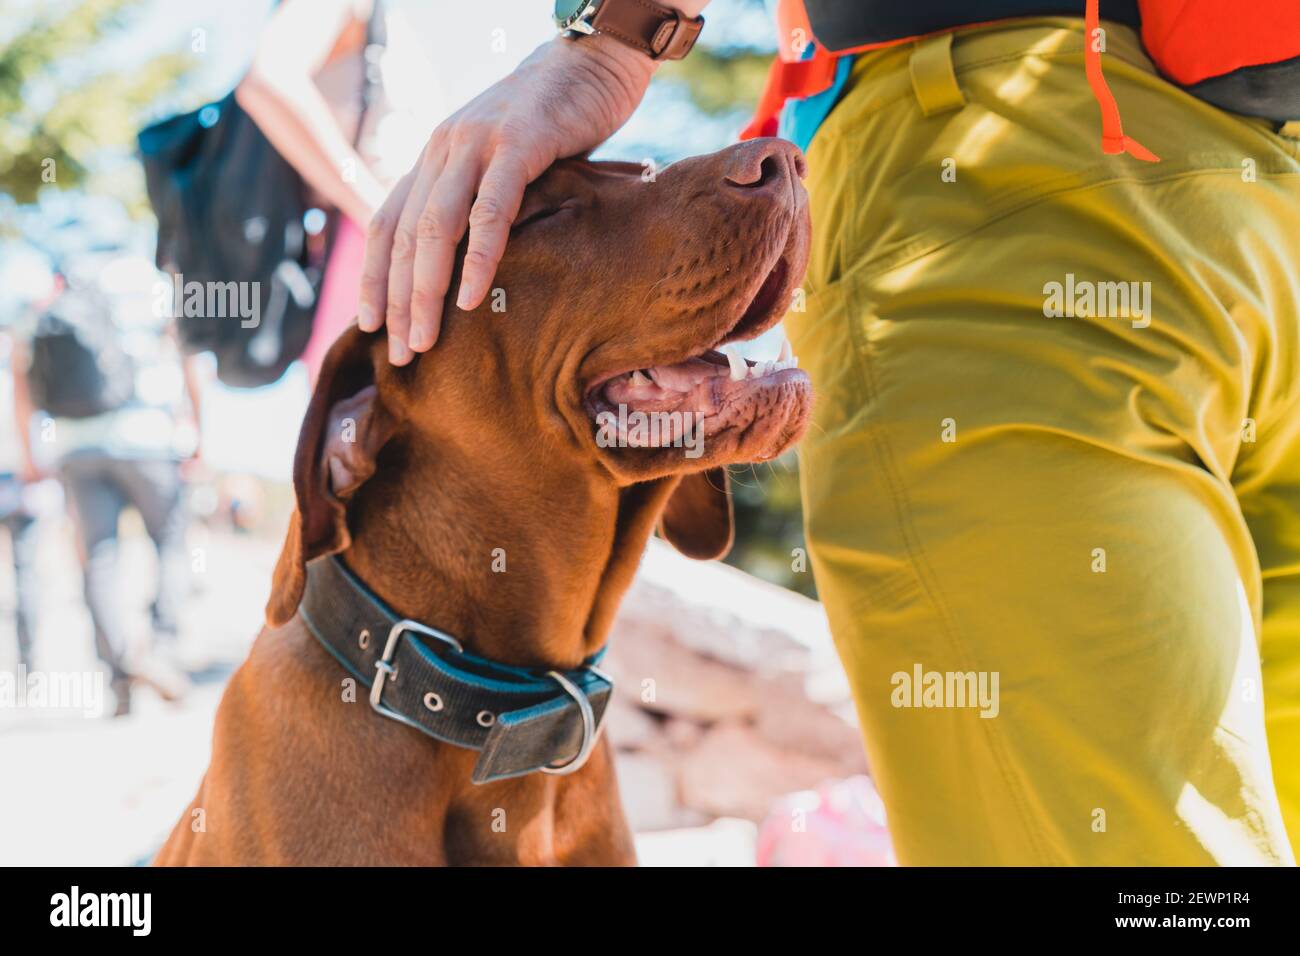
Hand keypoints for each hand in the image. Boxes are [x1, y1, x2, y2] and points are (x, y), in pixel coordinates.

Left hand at [358, 34, 655, 363]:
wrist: (590, 64)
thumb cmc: (553, 122)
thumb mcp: (500, 162)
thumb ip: (477, 199)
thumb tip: (465, 263)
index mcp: (435, 158)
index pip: (388, 224)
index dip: (374, 278)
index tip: (369, 326)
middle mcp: (443, 150)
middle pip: (406, 236)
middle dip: (399, 300)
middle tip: (402, 353)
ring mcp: (477, 145)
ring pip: (436, 228)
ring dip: (426, 290)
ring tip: (426, 339)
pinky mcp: (518, 145)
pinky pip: (488, 210)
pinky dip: (478, 257)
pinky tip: (470, 297)